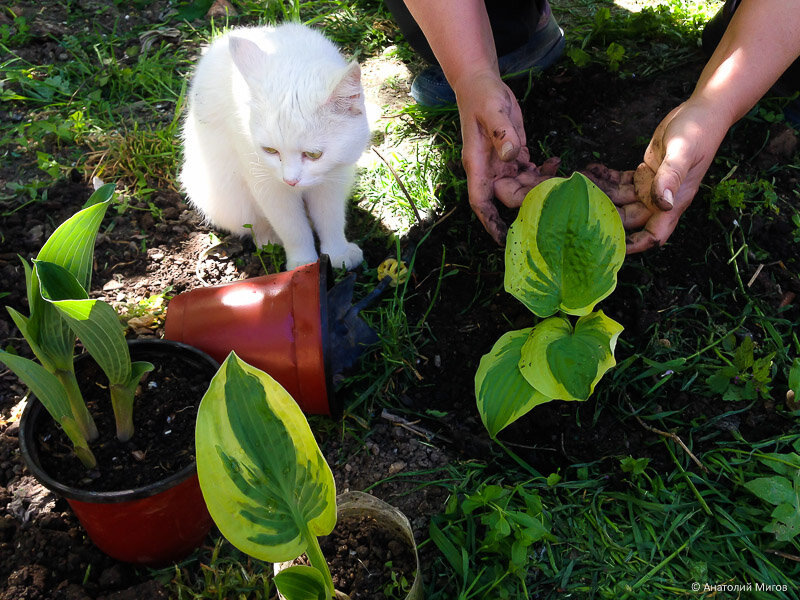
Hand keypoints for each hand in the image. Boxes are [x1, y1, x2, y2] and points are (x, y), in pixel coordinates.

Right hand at [453, 71, 558, 243]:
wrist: (481, 84)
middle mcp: (490, 170)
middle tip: (556, 196)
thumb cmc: (481, 97)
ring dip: (542, 186)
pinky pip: (530, 172)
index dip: (490, 222)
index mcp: (479, 165)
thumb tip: (512, 156)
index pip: (481, 201)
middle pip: (509, 196)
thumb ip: (502, 132)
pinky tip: (557, 163)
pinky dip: (544, 172)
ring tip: (564, 179)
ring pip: (523, 186)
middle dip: (531, 200)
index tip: (502, 239)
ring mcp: (503, 164)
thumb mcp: (492, 111)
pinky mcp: (515, 155)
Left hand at [584, 100, 727, 253]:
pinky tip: (590, 171)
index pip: (654, 235)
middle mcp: (660, 199)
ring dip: (600, 195)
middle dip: (605, 217)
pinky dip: (606, 179)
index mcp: (674, 202)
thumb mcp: (683, 152)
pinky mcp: (643, 174)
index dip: (634, 246)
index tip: (611, 249)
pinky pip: (620, 183)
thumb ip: (671, 176)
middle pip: (629, 219)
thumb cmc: (698, 131)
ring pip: (620, 200)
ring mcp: (650, 187)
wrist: (703, 112)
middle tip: (579, 210)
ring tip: (578, 185)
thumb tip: (663, 202)